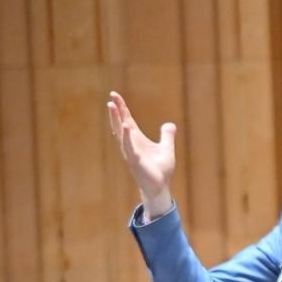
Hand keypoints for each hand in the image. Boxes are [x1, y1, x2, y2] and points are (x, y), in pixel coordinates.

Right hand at [107, 91, 176, 219]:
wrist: (159, 187)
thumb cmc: (160, 169)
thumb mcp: (166, 149)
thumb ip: (167, 136)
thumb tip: (170, 125)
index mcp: (137, 138)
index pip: (127, 119)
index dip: (122, 107)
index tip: (115, 95)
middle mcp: (130, 143)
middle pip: (121, 123)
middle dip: (116, 110)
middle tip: (111, 97)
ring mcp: (131, 152)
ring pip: (121, 133)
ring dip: (116, 120)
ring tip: (112, 106)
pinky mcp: (135, 161)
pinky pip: (130, 147)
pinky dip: (127, 137)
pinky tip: (126, 126)